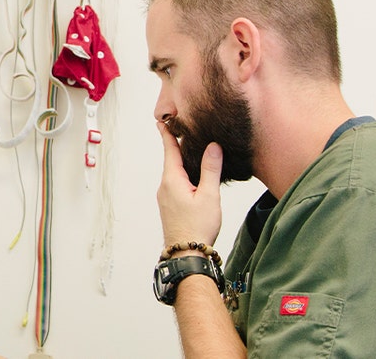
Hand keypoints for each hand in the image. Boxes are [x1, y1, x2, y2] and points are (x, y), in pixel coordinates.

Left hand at [155, 122, 222, 246]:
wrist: (186, 253)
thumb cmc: (197, 227)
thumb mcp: (208, 195)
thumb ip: (211, 170)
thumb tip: (213, 146)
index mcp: (172, 180)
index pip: (170, 150)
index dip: (168, 134)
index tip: (163, 121)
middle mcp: (165, 186)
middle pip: (172, 160)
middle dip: (177, 145)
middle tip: (182, 130)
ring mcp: (166, 196)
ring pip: (174, 172)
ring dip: (181, 160)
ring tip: (191, 149)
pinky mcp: (170, 205)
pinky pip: (175, 183)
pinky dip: (183, 173)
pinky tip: (193, 175)